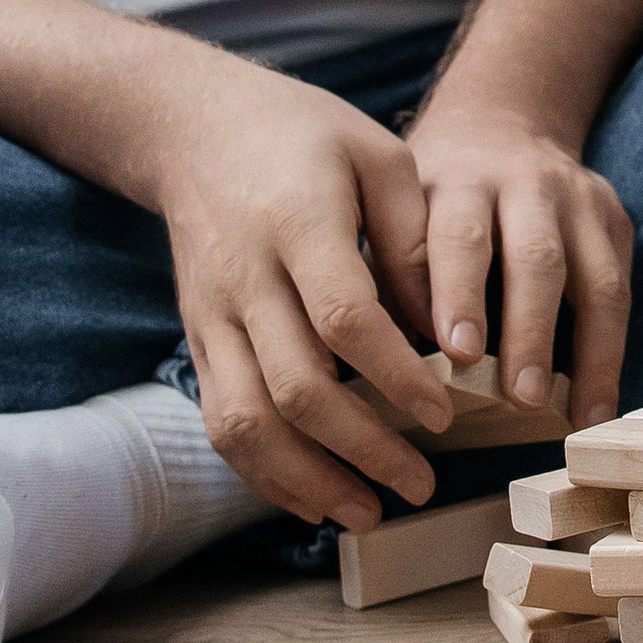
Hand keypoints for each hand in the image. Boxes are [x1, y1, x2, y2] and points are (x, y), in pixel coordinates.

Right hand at [145, 45, 461, 530]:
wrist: (195, 130)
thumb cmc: (304, 136)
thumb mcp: (377, 155)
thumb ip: (416, 240)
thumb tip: (447, 333)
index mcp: (296, 223)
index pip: (343, 318)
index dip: (395, 376)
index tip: (445, 414)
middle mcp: (244, 279)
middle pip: (294, 387)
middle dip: (363, 448)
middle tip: (422, 481)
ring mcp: (212, 317)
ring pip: (245, 422)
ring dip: (308, 480)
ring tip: (369, 512)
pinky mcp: (198, 342)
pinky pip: (222, 423)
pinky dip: (264, 473)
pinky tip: (313, 500)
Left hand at [406, 102, 633, 428]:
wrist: (499, 124)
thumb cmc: (433, 197)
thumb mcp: (401, 213)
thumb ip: (397, 279)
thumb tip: (389, 369)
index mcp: (460, 183)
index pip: (460, 238)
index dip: (460, 295)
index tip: (456, 352)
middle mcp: (526, 185)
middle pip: (536, 259)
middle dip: (530, 330)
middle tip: (522, 397)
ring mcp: (580, 201)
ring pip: (594, 279)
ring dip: (588, 352)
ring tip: (578, 415)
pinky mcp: (614, 220)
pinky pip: (621, 293)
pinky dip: (613, 354)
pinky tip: (599, 405)